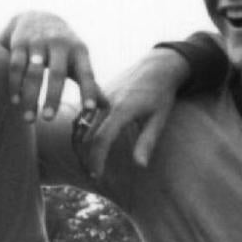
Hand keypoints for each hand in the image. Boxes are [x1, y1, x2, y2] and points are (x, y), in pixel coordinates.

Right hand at [0, 11, 102, 122]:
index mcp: (78, 50)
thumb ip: (90, 83)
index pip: (86, 72)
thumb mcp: (79, 60)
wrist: (37, 17)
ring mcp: (38, 42)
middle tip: (48, 120)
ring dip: (30, 97)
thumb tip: (107, 106)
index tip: (89, 109)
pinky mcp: (19, 43)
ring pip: (33, 72)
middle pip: (57, 73)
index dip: (88, 90)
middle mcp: (59, 44)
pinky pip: (16, 66)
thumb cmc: (63, 49)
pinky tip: (15, 102)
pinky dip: (15, 85)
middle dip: (53, 97)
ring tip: (29, 120)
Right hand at [78, 48, 190, 175]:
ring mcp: (100, 96)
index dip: (96, 159)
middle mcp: (107, 102)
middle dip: (86, 157)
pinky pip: (83, 114)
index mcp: (122, 109)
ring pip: (80, 124)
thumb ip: (147, 142)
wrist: (156, 66)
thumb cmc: (161, 94)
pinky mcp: (98, 93)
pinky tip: (84, 144)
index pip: (101, 139)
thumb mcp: (159, 119)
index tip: (97, 175)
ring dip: (80, 145)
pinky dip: (80, 130)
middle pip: (86, 134)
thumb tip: (140, 166)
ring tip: (86, 162)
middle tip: (90, 175)